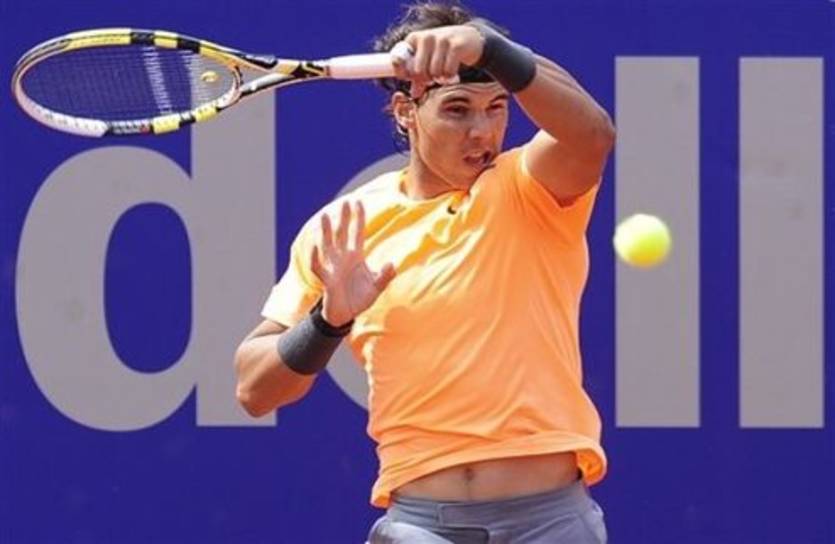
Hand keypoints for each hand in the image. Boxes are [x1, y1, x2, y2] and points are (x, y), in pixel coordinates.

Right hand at [310, 201, 395, 326]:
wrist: (346, 316)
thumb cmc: (360, 299)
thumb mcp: (377, 287)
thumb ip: (385, 276)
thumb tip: (392, 264)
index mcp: (356, 256)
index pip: (357, 233)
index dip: (358, 218)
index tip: (359, 202)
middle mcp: (343, 258)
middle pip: (342, 234)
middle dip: (344, 218)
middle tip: (345, 202)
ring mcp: (333, 267)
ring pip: (328, 245)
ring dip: (326, 232)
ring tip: (325, 217)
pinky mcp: (327, 280)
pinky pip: (318, 266)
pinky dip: (315, 256)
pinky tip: (315, 246)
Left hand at [391, 24, 484, 97]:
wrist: (469, 38)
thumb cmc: (443, 51)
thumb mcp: (428, 60)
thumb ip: (419, 76)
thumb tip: (414, 94)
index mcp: (414, 38)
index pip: (400, 60)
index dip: (405, 74)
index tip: (414, 78)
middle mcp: (426, 37)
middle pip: (418, 71)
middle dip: (426, 79)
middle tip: (433, 77)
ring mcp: (441, 39)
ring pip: (434, 72)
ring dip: (440, 78)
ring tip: (443, 73)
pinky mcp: (456, 46)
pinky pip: (448, 71)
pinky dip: (450, 76)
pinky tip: (452, 72)